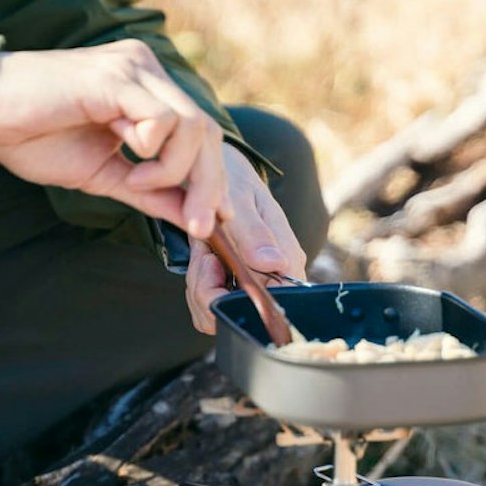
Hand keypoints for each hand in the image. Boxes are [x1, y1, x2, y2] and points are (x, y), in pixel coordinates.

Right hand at [0, 40, 231, 238]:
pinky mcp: (116, 77)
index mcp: (146, 89)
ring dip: (174, 171)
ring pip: (193, 127)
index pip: (200, 135)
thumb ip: (152, 194)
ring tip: (136, 181)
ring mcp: (133, 69)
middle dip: (209, 186)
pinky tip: (125, 158)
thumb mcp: (107, 177)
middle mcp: (146, 71)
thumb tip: (192, 218)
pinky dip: (153, 153)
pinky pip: (163, 121)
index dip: (214, 179)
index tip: (216, 220)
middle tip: (199, 225)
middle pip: (207, 132)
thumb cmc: (34, 138)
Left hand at [184, 144, 307, 333]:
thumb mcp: (240, 198)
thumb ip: (254, 232)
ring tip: (202, 251)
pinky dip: (197, 287)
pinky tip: (201, 259)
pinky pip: (212, 308)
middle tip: (202, 255)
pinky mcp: (235, 286)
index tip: (213, 264)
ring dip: (200, 287)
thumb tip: (273, 263)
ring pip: (222, 316)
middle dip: (209, 291)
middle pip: (242, 315)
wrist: (216, 170)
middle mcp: (275, 278)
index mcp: (287, 260)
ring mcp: (255, 284)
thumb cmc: (234, 178)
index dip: (235, 297)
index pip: (271, 303)